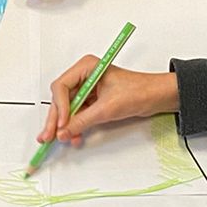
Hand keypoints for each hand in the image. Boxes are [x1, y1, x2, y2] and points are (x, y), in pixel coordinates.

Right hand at [38, 59, 177, 147]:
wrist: (157, 97)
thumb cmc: (139, 91)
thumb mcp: (108, 108)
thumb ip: (83, 121)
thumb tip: (64, 132)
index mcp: (86, 67)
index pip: (61, 86)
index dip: (59, 107)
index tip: (62, 123)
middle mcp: (84, 76)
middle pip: (61, 99)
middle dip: (56, 119)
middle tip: (49, 135)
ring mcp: (88, 89)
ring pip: (68, 109)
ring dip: (66, 125)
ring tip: (63, 139)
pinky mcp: (94, 100)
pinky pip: (79, 114)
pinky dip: (76, 126)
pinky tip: (75, 136)